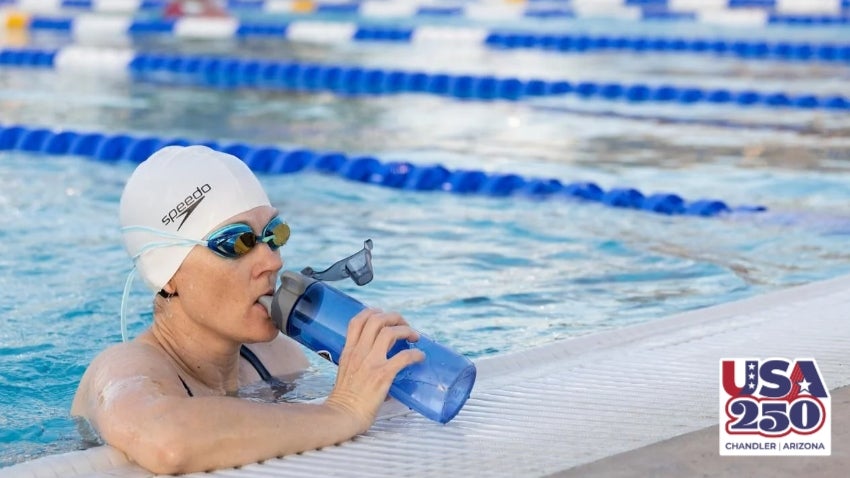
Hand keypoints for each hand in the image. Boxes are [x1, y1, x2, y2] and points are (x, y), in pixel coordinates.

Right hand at [324, 309, 424, 432]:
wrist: (343, 416)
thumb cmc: (345, 400)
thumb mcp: (346, 372)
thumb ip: (361, 363)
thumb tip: (384, 365)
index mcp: (348, 351)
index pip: (357, 320)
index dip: (374, 312)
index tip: (385, 317)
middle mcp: (359, 353)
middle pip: (377, 320)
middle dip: (394, 317)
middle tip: (404, 325)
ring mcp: (371, 363)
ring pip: (390, 332)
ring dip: (406, 330)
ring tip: (414, 337)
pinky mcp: (382, 375)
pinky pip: (404, 357)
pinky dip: (415, 354)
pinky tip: (420, 357)